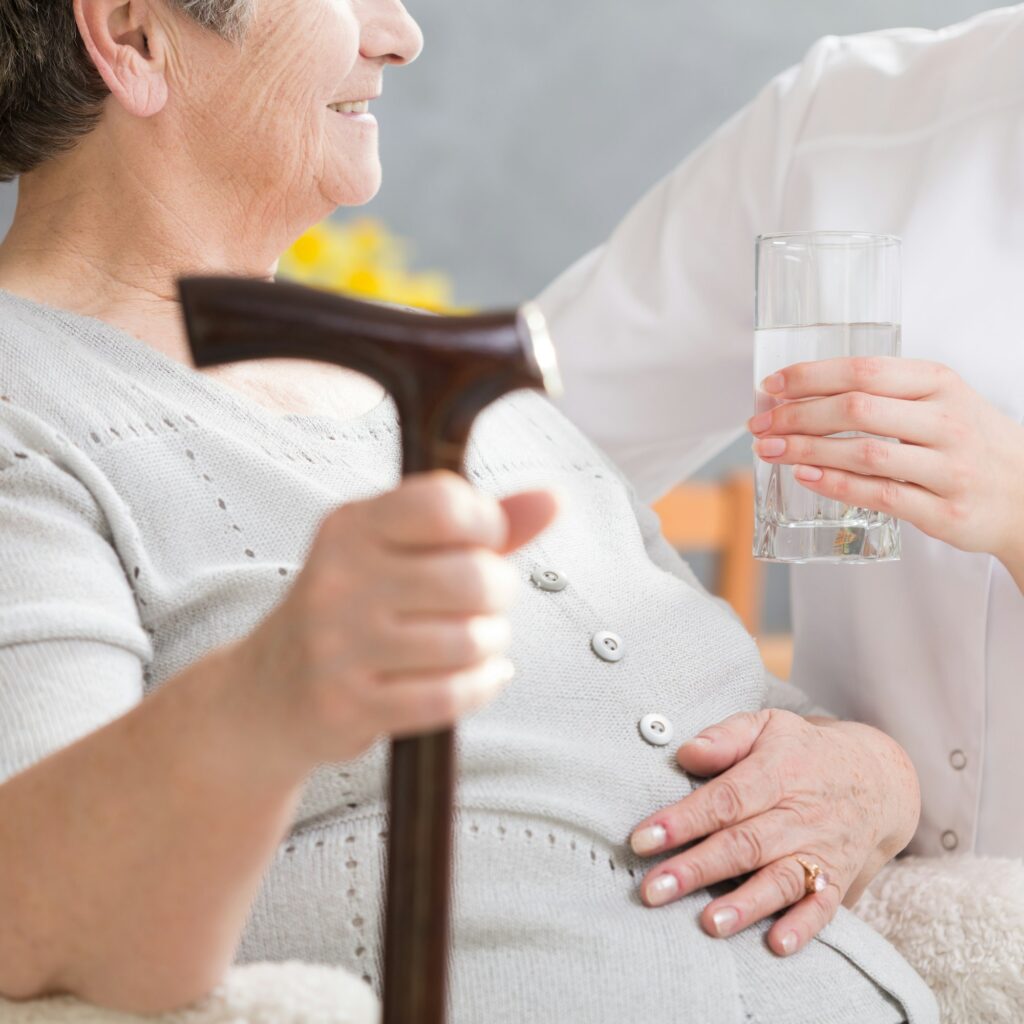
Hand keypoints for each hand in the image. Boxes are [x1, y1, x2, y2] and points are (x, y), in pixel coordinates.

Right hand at [231, 470, 558, 770]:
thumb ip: (478, 524)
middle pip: (472, 577)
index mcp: (353, 526)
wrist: (271, 690)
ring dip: (490, 644)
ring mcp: (339, 643)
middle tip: (482, 603)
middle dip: (497, 594)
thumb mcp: (400, 550)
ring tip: (472, 641)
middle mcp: (340, 578)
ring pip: (469, 640)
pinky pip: (451, 695)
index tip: (483, 543)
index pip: (444, 504)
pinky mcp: (348, 702)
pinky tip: (478, 676)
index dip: (485, 525)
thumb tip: (551, 500)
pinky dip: (481, 686)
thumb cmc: (352, 610)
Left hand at [628, 709, 919, 956]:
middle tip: (653, 890)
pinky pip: (822, 907)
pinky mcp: (838, 878)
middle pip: (745, 845)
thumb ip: (725, 737)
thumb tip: (685, 752)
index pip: (725, 799)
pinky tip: (776, 944)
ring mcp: (820, 850)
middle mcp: (799, 814)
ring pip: (781, 880)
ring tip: (709, 924)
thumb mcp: (766, 726)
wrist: (875, 777)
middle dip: (697, 869)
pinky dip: (803, 927)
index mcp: (777, 772)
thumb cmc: (801, 751)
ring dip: (746, 904)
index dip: (683, 820)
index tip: (642, 840)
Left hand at [749, 357, 1023, 580]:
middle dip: (797, 415)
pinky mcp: (944, 511)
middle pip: (857, 409)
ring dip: (807, 451)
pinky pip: (879, 495)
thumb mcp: (940, 402)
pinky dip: (836, 485)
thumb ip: (884, 394)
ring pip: (864, 452)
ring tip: (771, 450)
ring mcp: (949, 468)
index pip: (864, 370)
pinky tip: (805, 477)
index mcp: (940, 384)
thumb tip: (803, 394)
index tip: (772, 386)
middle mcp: (946, 421)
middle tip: (760, 424)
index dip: (810, 377)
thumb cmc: (972, 444)